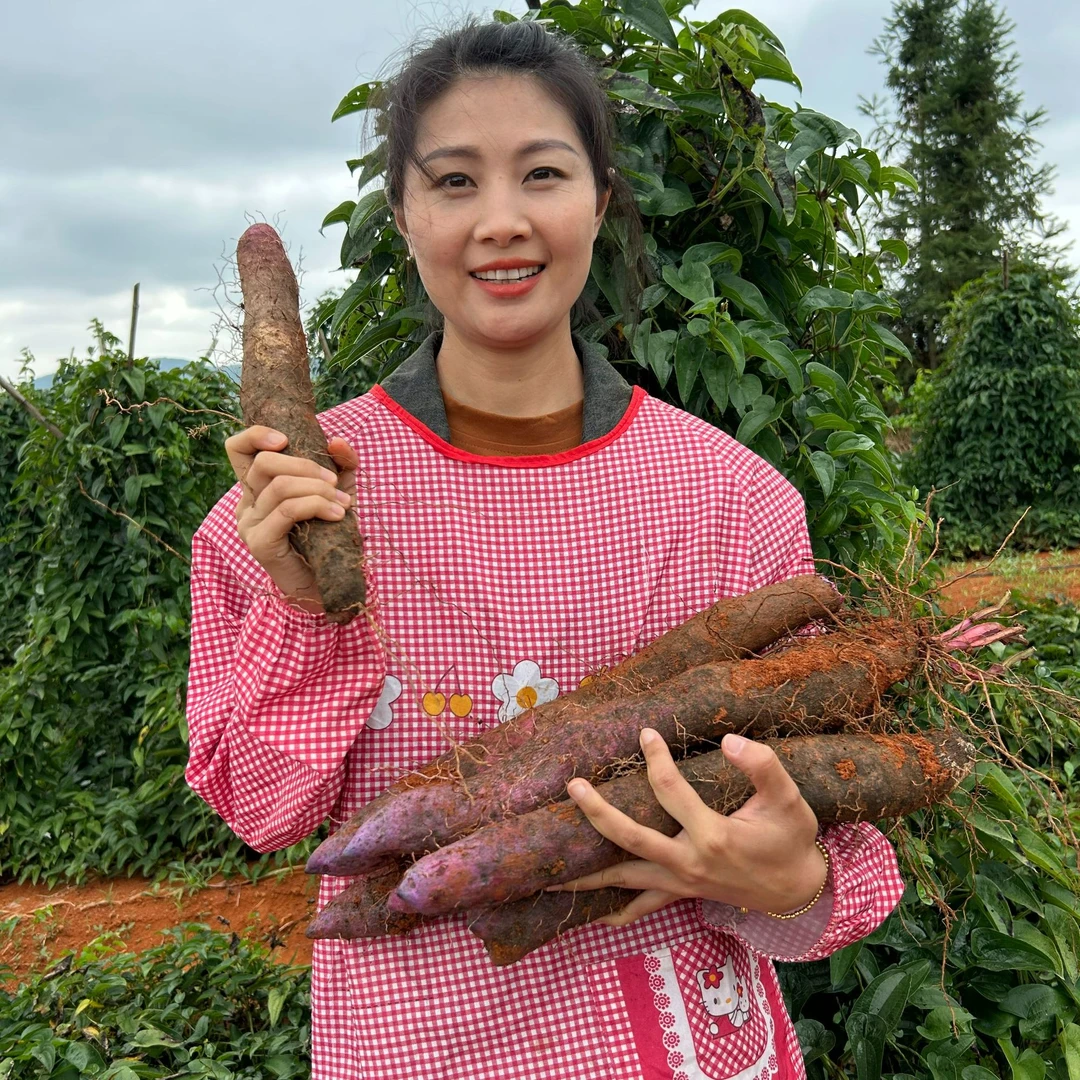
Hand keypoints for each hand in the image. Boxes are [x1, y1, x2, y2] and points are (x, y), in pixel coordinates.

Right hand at [226, 426, 358, 613]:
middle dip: (305, 465)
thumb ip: (341, 465)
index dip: (256, 435)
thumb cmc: (328, 537)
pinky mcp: (259, 543)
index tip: (286, 439)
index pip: (237, 449)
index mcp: (256, 488)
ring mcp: (249, 524)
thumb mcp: (338, 492)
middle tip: (334, 481)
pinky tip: (337, 514)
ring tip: (343, 502)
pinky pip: (286, 511)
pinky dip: (316, 505)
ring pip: (280, 486)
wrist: (326, 584)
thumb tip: (337, 441)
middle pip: (263, 463)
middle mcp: (246, 504)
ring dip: (318, 488)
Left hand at [548, 729, 826, 926]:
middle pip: (631, 839)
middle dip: (598, 813)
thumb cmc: (792, 839)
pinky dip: (615, 912)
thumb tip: (729, 740)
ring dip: (587, 875)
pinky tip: (590, 914)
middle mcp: (689, 863)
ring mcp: (681, 883)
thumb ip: (763, 767)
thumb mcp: (790, 800)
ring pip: (625, 878)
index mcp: (713, 835)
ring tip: (548, 871)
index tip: (645, 733)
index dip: (656, 759)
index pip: (671, 791)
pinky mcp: (681, 894)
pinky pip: (641, 907)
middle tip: (573, 786)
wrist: (799, 891)